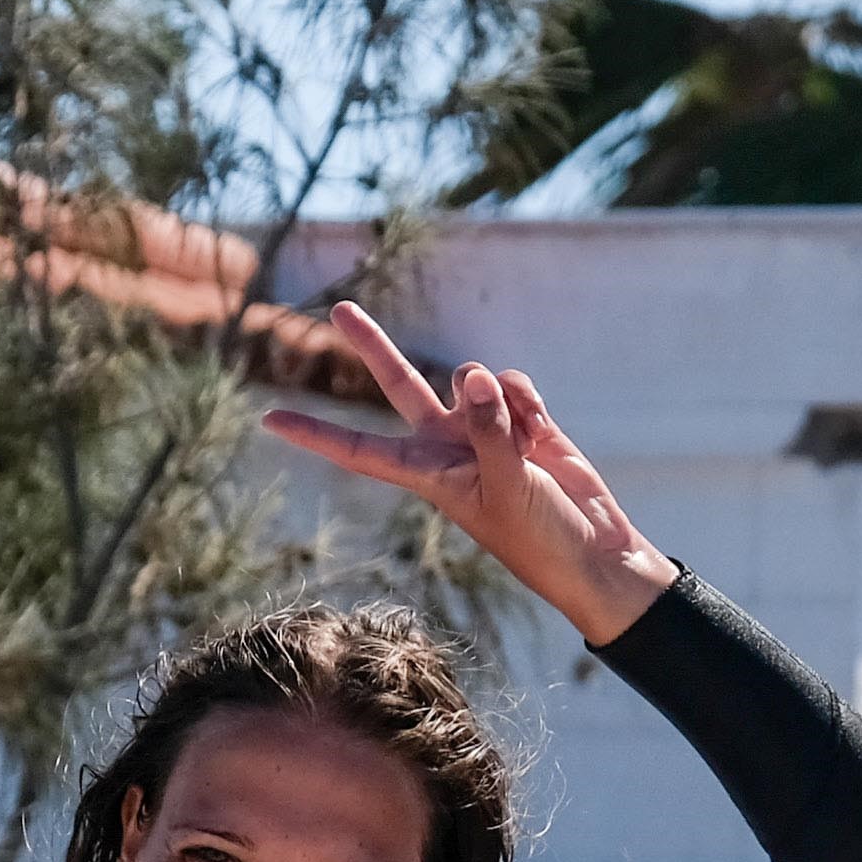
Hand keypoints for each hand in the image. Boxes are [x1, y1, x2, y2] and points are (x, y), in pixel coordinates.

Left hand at [262, 300, 677, 646]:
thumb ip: (488, 428)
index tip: (269, 420)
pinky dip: (529, 401)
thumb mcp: (507, 486)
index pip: (358, 451)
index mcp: (427, 474)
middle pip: (399, 384)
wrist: (591, 552)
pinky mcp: (520, 421)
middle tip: (339, 309)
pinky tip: (544, 434)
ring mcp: (482, 430)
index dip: (315, 434)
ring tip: (527, 443)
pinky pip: (511, 384)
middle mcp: (446, 446)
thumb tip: (470, 373)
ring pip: (474, 378)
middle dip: (373, 346)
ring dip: (502, 398)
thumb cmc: (540, 538)